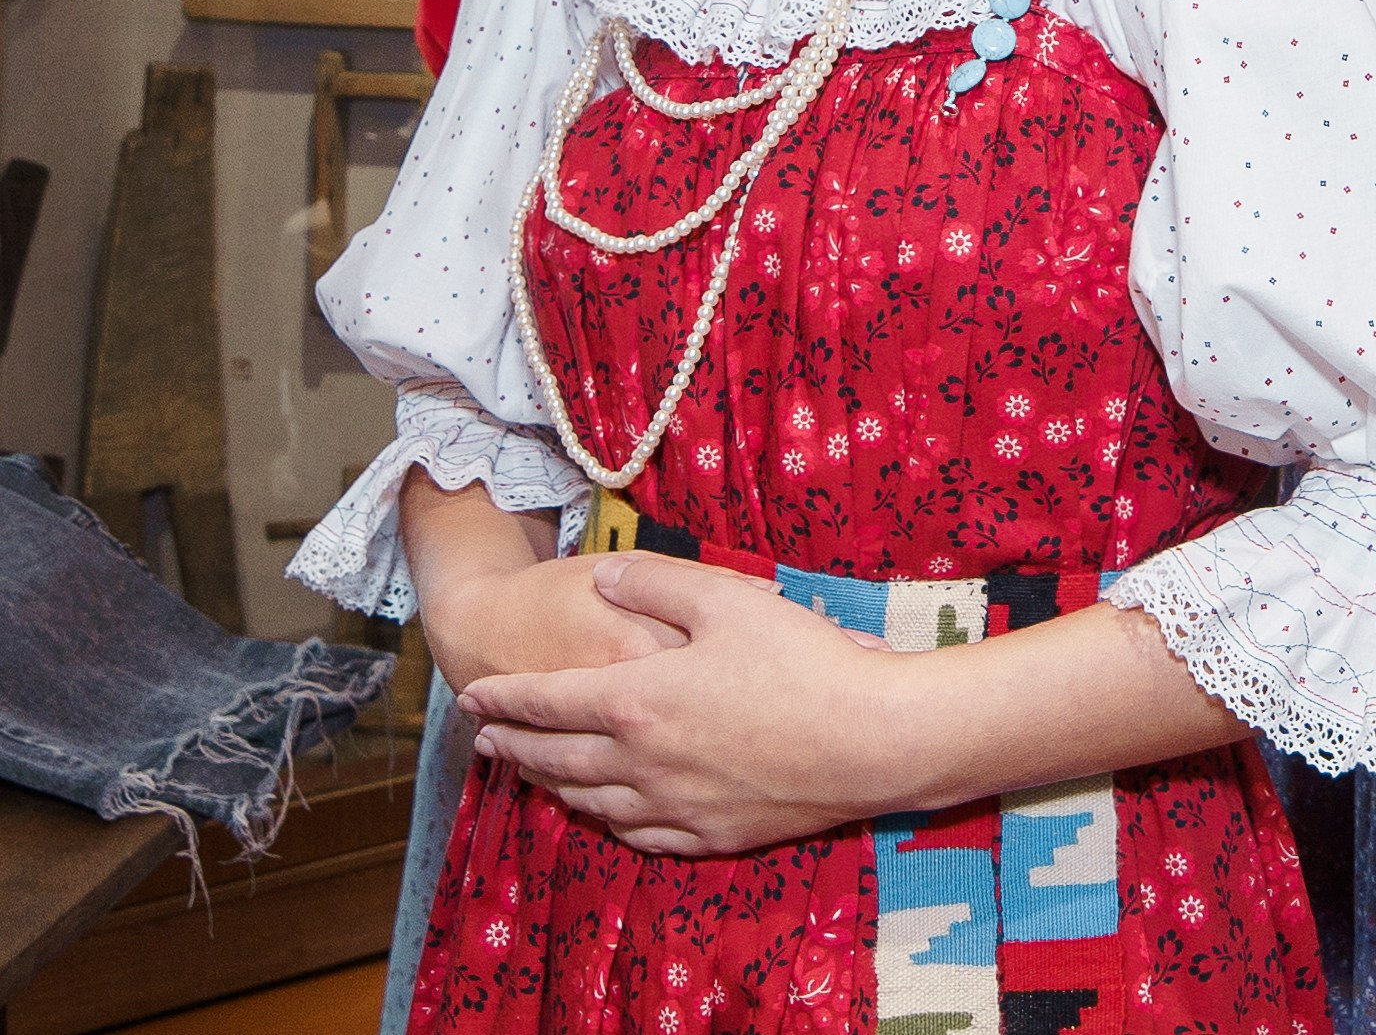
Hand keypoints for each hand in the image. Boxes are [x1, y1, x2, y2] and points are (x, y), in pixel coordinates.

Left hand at [458, 554, 909, 855]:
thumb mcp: (725, 599)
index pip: (547, 701)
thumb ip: (655, 583)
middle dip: (513, 745)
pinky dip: (604, 819)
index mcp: (636, 700)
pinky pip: (635, 834)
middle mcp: (640, 762)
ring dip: (548, 785)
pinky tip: (604, 812)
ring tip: (528, 773)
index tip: (469, 696)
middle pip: (556, 758)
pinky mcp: (709, 836)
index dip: (505, 698)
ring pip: (588, 802)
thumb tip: (605, 577)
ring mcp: (673, 806)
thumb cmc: (801, 661)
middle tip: (483, 739)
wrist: (867, 742)